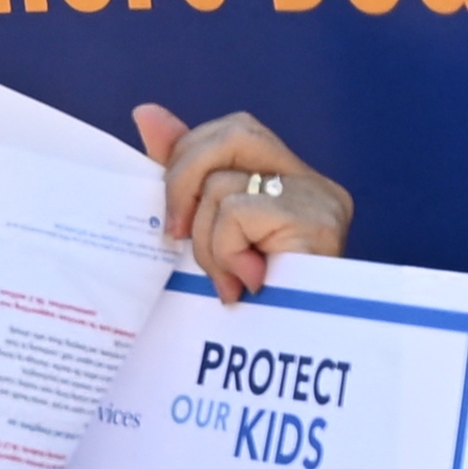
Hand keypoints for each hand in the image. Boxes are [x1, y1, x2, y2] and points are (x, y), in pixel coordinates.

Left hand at [135, 105, 352, 302]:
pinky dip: (225, 250)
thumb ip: (182, 176)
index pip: (233, 133)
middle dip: (184, 181)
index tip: (170, 213)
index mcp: (290, 180)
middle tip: (175, 237)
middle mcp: (314, 183)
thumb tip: (145, 113)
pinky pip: (237, 213)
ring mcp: (322, 200)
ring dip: (206, 239)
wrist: (292, 354)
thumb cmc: (248, 304)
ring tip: (225, 279)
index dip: (188, 157)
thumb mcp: (205, 236)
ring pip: (224, 183)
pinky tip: (245, 283)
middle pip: (233, 135)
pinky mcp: (319, 222)